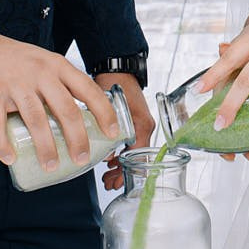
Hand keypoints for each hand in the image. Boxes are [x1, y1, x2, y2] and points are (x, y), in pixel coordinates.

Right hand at [0, 24, 118, 169]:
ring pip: (36, 120)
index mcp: (57, 66)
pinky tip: (10, 159)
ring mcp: (14, 83)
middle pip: (65, 109)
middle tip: (81, 159)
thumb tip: (84, 121)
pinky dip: (2, 145)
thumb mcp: (45, 65)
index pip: (88, 89)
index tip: (113, 133)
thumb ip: (62, 86)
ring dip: (46, 147)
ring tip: (51, 165)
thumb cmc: (17, 63)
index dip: (104, 112)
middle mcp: (39, 73)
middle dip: (77, 138)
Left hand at [94, 71, 155, 190]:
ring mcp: (141, 124)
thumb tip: (103, 155)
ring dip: (121, 165)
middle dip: (123, 172)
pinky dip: (121, 154)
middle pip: (138, 158)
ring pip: (134, 152)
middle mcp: (145, 126)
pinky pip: (131, 144)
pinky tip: (109, 160)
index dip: (127, 171)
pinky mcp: (135, 121)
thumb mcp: (108, 107)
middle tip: (108, 182)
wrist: (118, 66)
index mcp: (142, 125)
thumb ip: (107, 130)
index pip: (140, 156)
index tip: (114, 180)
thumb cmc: (114, 82)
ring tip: (107, 175)